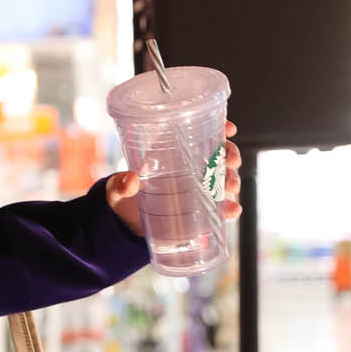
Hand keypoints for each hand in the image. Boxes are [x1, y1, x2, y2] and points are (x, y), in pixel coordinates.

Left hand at [107, 120, 241, 235]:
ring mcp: (196, 187)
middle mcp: (188, 166)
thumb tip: (131, 180)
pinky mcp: (200, 208)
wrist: (125, 224)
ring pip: (223, 178)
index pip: (199, 132)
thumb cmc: (122, 197)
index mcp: (170, 152)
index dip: (219, 127)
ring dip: (232, 180)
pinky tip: (232, 209)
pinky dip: (229, 208)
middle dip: (230, 155)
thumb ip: (122, 185)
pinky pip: (220, 206)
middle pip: (218, 154)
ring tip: (230, 188)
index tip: (230, 129)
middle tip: (232, 162)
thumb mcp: (118, 189)